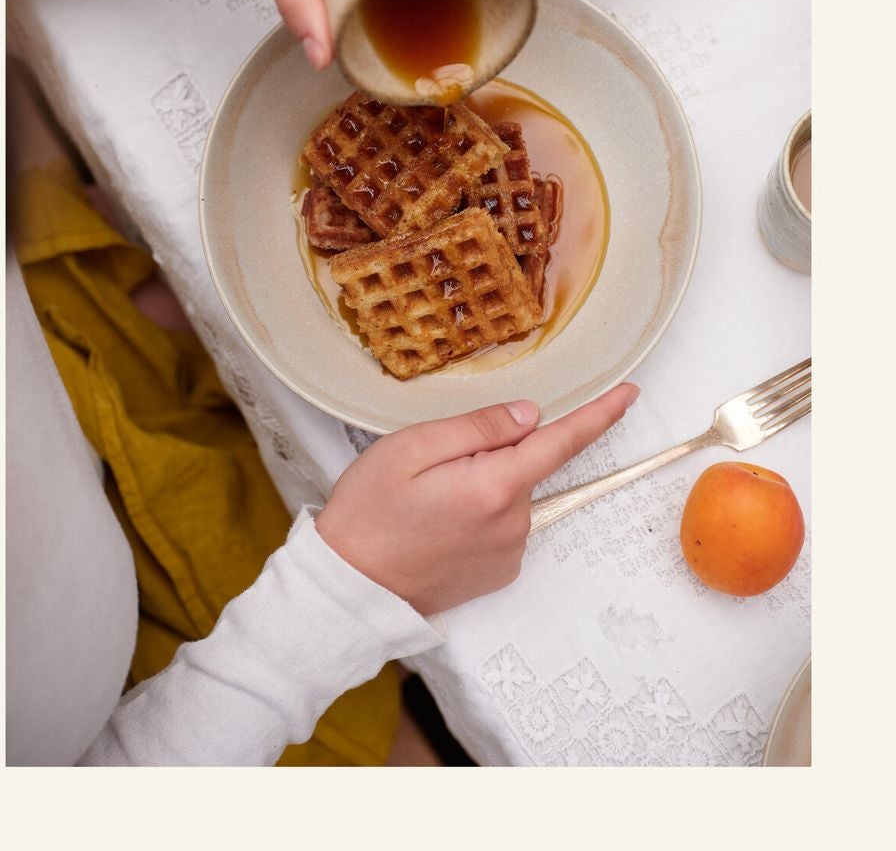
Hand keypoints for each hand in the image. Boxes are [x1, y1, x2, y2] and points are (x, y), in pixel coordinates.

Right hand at [315, 384, 637, 614]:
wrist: (352, 586)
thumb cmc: (369, 513)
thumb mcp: (409, 448)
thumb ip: (475, 427)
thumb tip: (529, 415)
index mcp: (494, 485)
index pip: (561, 442)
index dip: (597, 415)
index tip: (628, 393)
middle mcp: (514, 523)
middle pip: (520, 467)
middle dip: (486, 455)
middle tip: (425, 470)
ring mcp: (510, 552)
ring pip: (508, 496)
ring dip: (479, 487)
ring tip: (422, 503)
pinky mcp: (499, 573)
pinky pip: (500, 526)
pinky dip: (476, 516)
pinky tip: (435, 527)